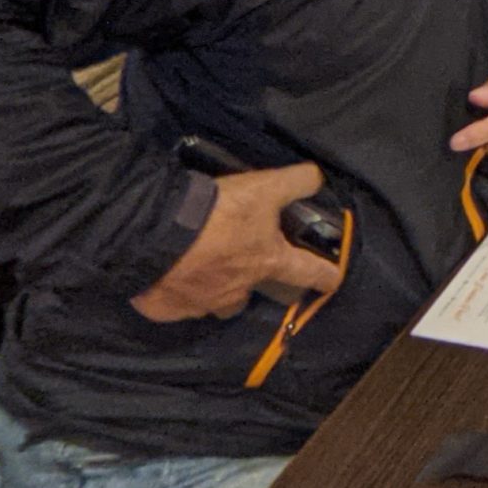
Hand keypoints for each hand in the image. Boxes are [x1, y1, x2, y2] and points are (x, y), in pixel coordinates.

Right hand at [131, 164, 342, 321]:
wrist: (155, 233)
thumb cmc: (219, 213)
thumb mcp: (266, 187)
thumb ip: (297, 182)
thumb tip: (317, 179)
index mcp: (267, 263)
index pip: (308, 272)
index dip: (324, 276)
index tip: (332, 281)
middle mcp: (238, 290)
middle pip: (253, 292)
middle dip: (252, 280)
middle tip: (242, 261)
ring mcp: (201, 304)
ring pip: (217, 302)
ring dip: (217, 288)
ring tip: (205, 268)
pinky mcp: (167, 309)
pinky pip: (178, 304)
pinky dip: (178, 291)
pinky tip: (169, 274)